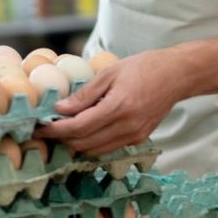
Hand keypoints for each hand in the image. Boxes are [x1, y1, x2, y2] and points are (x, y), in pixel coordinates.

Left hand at [36, 49, 189, 155]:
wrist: (177, 75)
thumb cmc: (144, 67)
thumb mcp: (110, 73)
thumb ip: (85, 94)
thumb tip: (60, 109)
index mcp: (119, 107)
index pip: (78, 127)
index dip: (56, 130)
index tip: (40, 128)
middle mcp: (127, 126)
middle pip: (84, 144)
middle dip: (63, 139)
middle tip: (48, 129)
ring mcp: (135, 135)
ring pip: (96, 150)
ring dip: (77, 144)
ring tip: (64, 130)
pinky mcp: (139, 138)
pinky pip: (109, 147)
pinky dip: (94, 142)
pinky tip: (87, 129)